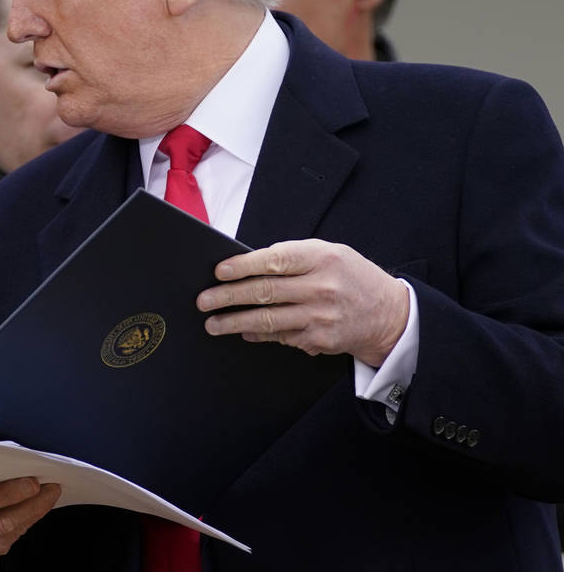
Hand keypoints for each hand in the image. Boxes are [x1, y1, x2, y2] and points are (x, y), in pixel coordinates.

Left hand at [197, 239, 409, 366]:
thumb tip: (247, 265)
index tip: (219, 271)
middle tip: (203, 301)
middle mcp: (321, 287)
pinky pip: (280, 337)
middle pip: (265, 292)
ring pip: (267, 320)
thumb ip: (292, 257)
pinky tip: (243, 332)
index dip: (243, 266)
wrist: (389, 314)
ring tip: (213, 323)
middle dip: (228, 297)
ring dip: (234, 322)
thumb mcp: (329, 254)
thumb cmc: (351, 277)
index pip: (275, 260)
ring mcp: (321, 317)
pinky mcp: (320, 340)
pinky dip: (259, 334)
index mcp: (322, 259)